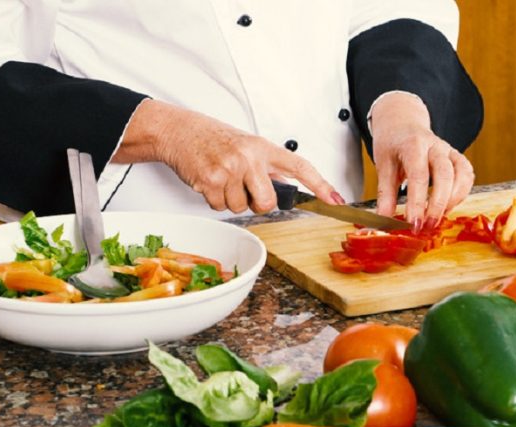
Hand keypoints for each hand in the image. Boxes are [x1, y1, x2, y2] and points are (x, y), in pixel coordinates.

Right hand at [114, 99, 342, 212]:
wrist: (179, 131)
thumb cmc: (214, 138)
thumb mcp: (247, 146)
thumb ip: (267, 166)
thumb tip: (285, 186)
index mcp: (263, 147)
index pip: (300, 166)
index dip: (321, 184)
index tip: (336, 199)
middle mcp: (249, 157)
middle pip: (268, 201)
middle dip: (257, 203)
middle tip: (244, 188)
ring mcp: (230, 169)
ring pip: (241, 207)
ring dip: (231, 200)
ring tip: (221, 179)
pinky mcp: (210, 180)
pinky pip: (220, 207)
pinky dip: (214, 200)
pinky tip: (209, 182)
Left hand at [370, 93, 474, 231]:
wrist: (403, 124)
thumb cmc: (393, 145)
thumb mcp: (383, 165)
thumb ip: (385, 194)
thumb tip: (384, 221)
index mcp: (413, 145)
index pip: (419, 175)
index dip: (417, 202)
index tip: (413, 223)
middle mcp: (436, 146)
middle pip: (445, 175)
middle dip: (437, 204)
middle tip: (426, 226)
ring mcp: (449, 151)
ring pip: (461, 176)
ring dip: (452, 201)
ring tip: (436, 219)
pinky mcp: (458, 158)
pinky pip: (467, 176)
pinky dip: (461, 194)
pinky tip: (447, 207)